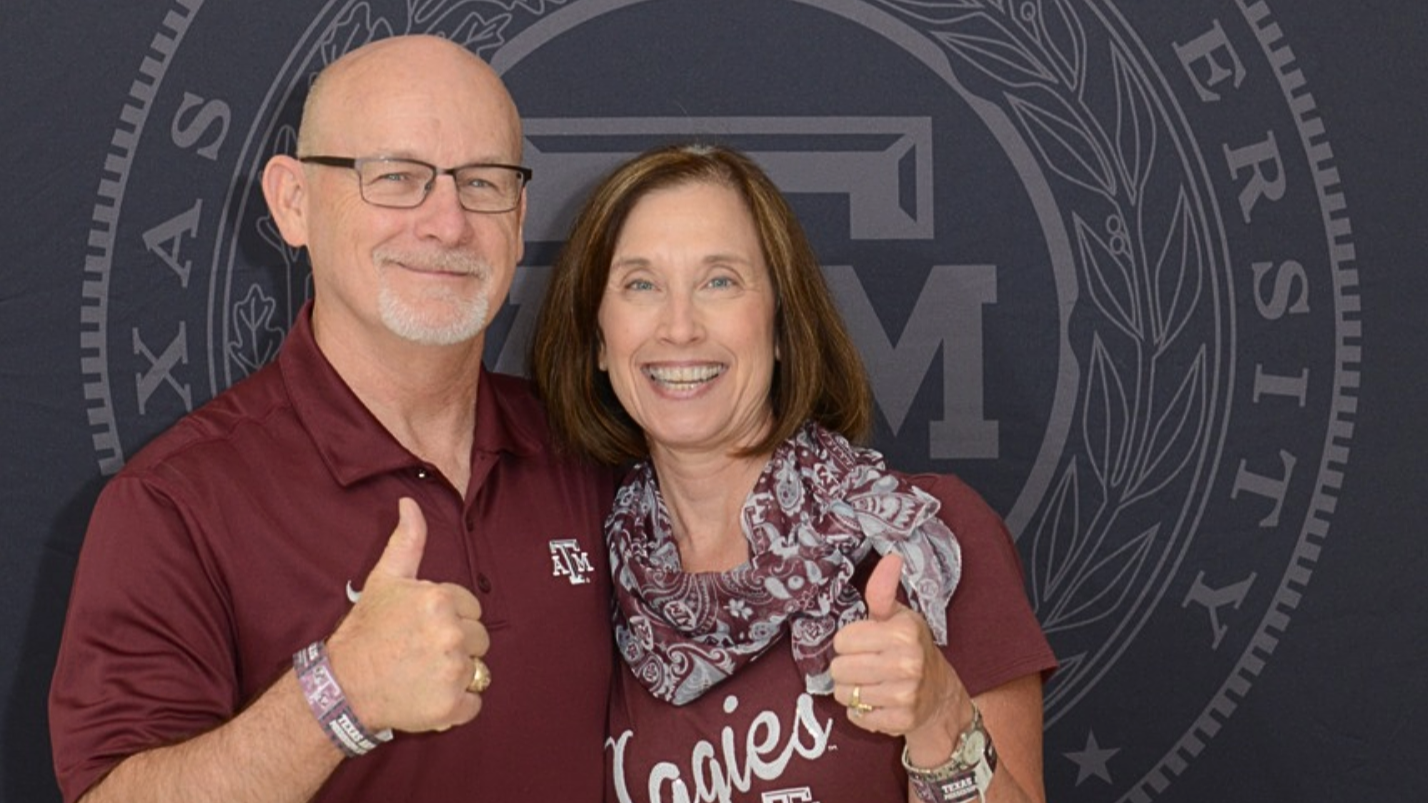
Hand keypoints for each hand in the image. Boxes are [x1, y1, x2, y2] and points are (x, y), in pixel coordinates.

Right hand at [324, 497, 489, 732]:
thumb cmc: (366, 631)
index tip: (422, 628)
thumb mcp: (385, 580)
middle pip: (480, 640)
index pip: (472, 609)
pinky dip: (457, 706)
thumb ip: (407, 540)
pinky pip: (475, 704)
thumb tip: (410, 502)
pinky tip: (429, 695)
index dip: (450, 619)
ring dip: (457, 674)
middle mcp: (451, 634)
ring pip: (479, 670)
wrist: (343, 687)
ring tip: (423, 672)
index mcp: (440, 600)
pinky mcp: (450, 706)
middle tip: (422, 652)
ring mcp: (452, 671)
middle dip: (457, 646)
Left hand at [829, 553, 968, 740]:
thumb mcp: (898, 616)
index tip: (866, 644)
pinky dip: (862, 711)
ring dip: (853, 691)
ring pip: (845, 694)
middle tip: (867, 666)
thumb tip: (891, 557)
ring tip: (873, 684)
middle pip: (839, 668)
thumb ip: (883, 591)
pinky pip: (857, 715)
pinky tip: (880, 702)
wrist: (940, 695)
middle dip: (847, 668)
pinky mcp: (901, 720)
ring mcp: (905, 694)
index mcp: (903, 631)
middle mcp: (907, 662)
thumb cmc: (912, 649)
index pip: (842, 640)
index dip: (849, 642)